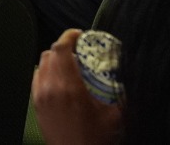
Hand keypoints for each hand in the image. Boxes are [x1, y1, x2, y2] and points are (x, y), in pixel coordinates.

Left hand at [33, 30, 121, 144]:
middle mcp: (51, 88)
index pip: (61, 49)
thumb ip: (123, 93)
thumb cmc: (95, 139)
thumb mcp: (115, 116)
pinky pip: (37, 78)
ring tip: (70, 65)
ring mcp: (40, 96)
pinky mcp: (36, 104)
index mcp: (70, 87)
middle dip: (64, 47)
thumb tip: (133, 75)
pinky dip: (46, 72)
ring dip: (55, 59)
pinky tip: (58, 79)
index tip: (80, 35)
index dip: (69, 36)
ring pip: (42, 64)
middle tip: (79, 51)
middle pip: (50, 53)